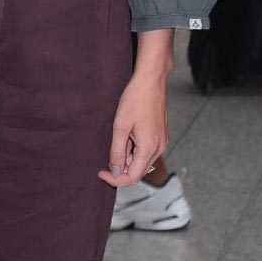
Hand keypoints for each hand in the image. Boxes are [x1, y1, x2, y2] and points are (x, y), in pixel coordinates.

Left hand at [98, 67, 168, 188]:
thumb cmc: (136, 99)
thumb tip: (114, 170)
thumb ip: (117, 151)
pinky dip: (133, 151)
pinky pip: (145, 152)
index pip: (132, 177)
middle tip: (104, 160)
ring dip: (126, 159)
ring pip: (141, 162)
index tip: (101, 172)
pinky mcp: (159, 136)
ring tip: (117, 140)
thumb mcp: (120, 126)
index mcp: (149, 149)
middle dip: (120, 170)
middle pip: (138, 172)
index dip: (115, 179)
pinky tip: (125, 137)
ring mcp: (160, 143)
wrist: (151, 81)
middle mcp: (158, 149)